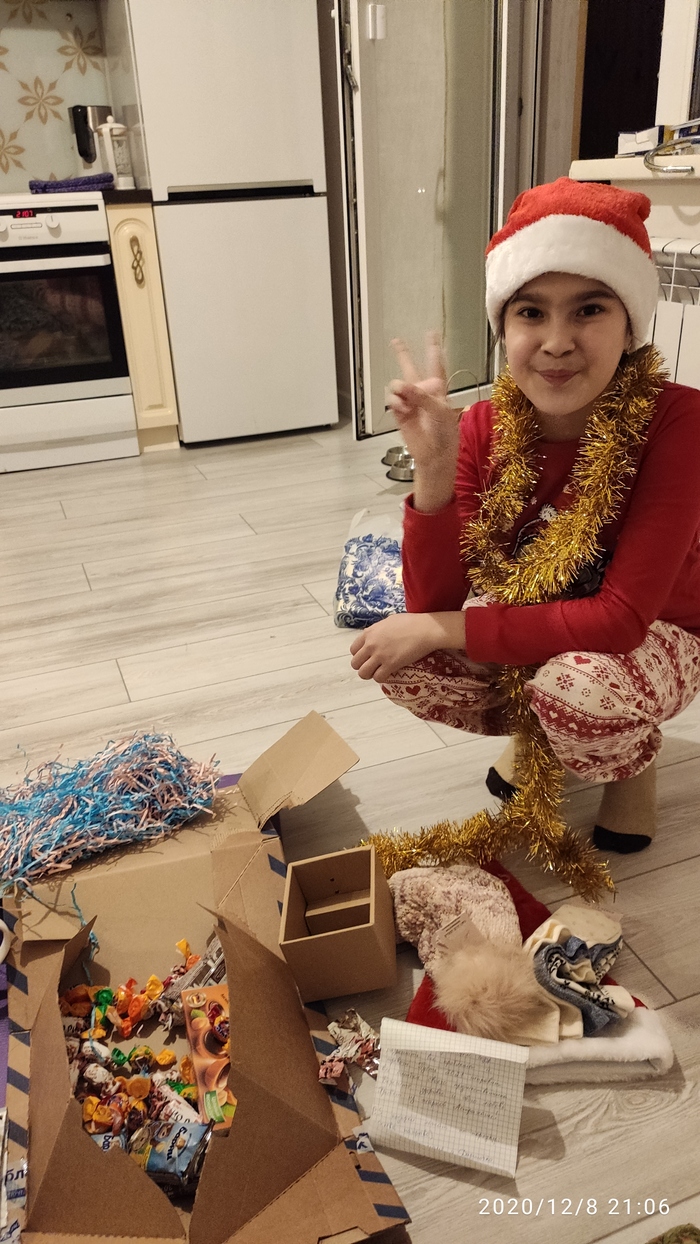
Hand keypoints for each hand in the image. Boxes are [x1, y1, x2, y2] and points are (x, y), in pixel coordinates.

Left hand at [350, 614, 438, 681]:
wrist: (425, 629)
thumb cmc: (411, 622)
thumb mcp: (388, 622)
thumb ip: (378, 631)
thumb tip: (377, 636)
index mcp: (369, 633)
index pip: (353, 650)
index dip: (360, 656)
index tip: (368, 657)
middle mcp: (371, 644)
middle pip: (355, 663)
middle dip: (363, 667)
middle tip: (374, 667)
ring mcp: (380, 655)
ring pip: (363, 673)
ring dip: (370, 675)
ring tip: (379, 672)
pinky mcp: (390, 664)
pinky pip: (378, 678)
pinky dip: (382, 678)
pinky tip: (389, 674)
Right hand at [387, 333, 459, 471]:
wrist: (434, 455)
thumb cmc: (444, 433)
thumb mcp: (439, 410)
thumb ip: (421, 395)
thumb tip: (403, 386)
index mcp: (438, 389)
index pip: (436, 364)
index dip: (433, 349)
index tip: (431, 333)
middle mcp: (422, 393)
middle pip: (411, 369)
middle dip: (403, 355)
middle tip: (395, 341)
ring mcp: (410, 402)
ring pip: (398, 385)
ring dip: (400, 389)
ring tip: (407, 402)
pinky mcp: (400, 413)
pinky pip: (392, 399)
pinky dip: (397, 402)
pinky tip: (404, 410)